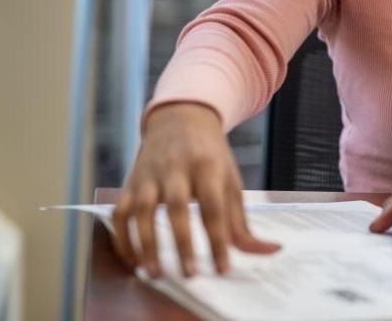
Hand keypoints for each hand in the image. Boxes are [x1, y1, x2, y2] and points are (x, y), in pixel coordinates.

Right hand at [112, 103, 279, 277]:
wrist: (181, 118)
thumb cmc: (211, 157)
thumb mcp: (232, 182)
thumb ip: (243, 222)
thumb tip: (271, 250)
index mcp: (208, 167)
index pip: (214, 206)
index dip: (218, 239)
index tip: (223, 268)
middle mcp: (177, 169)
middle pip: (177, 206)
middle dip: (183, 242)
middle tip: (189, 274)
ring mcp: (150, 175)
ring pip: (143, 210)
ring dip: (146, 243)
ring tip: (155, 273)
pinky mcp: (130, 183)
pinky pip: (120, 212)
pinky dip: (123, 238)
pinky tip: (134, 261)